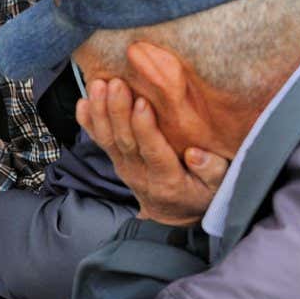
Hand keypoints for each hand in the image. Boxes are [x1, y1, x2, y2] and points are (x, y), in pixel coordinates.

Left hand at [77, 78, 228, 226]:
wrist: (172, 214)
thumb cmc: (199, 195)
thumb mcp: (217, 189)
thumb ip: (212, 171)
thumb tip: (195, 154)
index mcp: (167, 179)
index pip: (152, 151)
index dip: (144, 128)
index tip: (142, 103)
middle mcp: (140, 173)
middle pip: (124, 141)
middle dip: (118, 110)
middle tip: (116, 84)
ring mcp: (124, 167)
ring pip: (107, 139)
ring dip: (100, 110)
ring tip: (97, 85)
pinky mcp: (116, 160)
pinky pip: (99, 141)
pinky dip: (88, 122)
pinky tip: (83, 102)